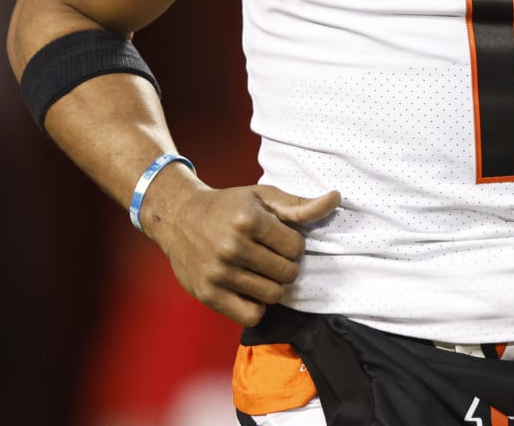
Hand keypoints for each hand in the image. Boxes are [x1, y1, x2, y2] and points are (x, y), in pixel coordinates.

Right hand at [143, 175, 340, 326]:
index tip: (277, 238)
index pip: (296, 247)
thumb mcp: (262, 197)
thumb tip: (336, 199)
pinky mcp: (208, 295)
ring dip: (271, 285)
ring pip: (273, 296)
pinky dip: (256, 306)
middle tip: (268, 255)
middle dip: (284, 265)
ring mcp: (218, 273)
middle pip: (287, 274)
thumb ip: (299, 205)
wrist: (178, 218)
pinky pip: (251, 316)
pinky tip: (248, 288)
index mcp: (248, 220)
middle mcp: (232, 247)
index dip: (292, 243)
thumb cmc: (228, 206)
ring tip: (258, 270)